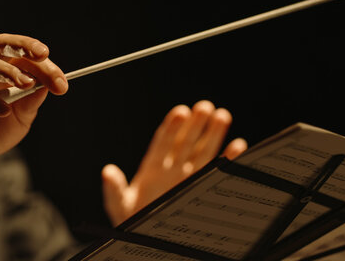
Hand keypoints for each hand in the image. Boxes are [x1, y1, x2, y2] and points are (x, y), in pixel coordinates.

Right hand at [0, 34, 67, 172]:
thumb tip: (48, 84)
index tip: (61, 80)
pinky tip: (4, 111)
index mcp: (2, 70)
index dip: (43, 63)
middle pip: (0, 45)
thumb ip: (32, 100)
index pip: (21, 55)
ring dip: (9, 71)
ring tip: (27, 84)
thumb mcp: (23, 116)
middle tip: (43, 55)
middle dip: (23, 46)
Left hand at [101, 100, 246, 225]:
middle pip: (185, 142)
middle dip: (195, 125)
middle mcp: (172, 169)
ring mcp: (187, 177)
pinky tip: (237, 145)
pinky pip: (215, 170)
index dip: (172, 127)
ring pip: (202, 151)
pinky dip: (227, 159)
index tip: (181, 112)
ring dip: (213, 134)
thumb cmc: (131, 220)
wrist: (146, 238)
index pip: (163, 142)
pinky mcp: (200, 187)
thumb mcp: (119, 205)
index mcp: (152, 168)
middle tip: (205, 107)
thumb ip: (114, 189)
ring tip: (222, 115)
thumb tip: (107, 171)